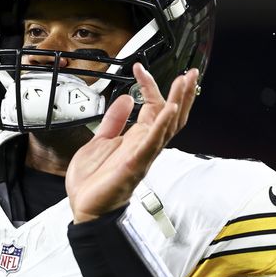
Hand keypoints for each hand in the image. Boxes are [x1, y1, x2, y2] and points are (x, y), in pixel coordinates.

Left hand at [65, 64, 198, 223]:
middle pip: (171, 115)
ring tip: (185, 83)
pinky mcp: (135, 163)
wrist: (85, 207)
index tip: (140, 69)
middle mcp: (144, 144)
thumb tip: (124, 99)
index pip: (151, 107)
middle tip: (190, 73)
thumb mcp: (99, 140)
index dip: (149, 86)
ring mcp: (142, 153)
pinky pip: (152, 142)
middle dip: (182, 93)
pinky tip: (168, 110)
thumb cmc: (94, 182)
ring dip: (178, 102)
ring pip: (168, 125)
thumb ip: (113, 120)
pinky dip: (161, 125)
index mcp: (136, 138)